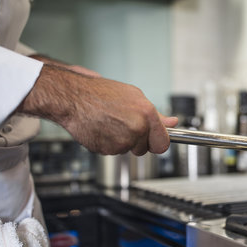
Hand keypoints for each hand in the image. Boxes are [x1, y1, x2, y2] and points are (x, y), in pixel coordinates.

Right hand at [18, 64, 177, 155]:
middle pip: (144, 149)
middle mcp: (136, 129)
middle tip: (124, 125)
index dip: (158, 143)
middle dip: (137, 141)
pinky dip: (108, 144)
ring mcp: (121, 141)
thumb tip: (172, 123)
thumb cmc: (102, 93)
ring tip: (110, 123)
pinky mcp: (106, 150)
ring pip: (127, 150)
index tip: (154, 141)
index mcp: (147, 115)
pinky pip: (112, 152)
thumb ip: (156, 115)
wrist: (74, 97)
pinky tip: (101, 128)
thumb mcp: (135, 97)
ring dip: (121, 141)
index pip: (163, 143)